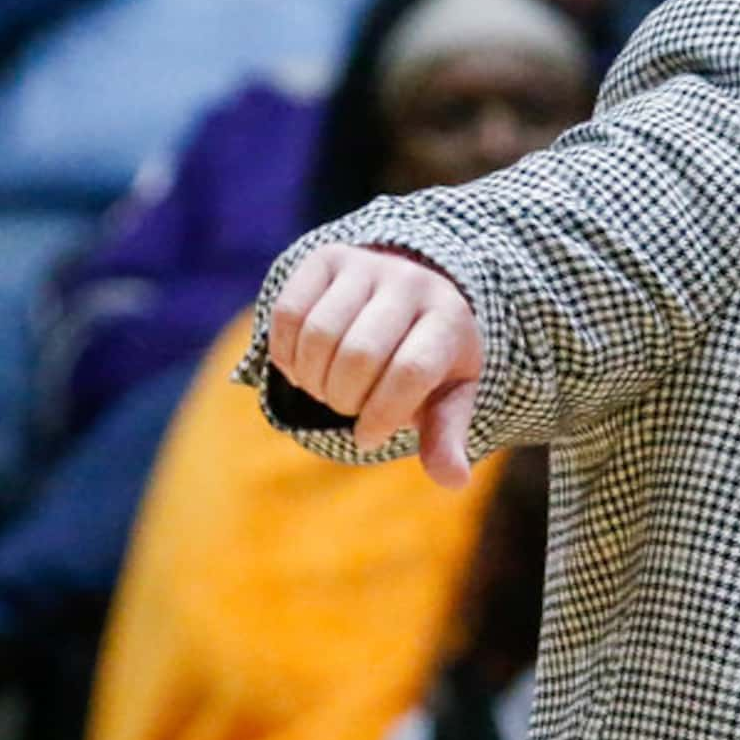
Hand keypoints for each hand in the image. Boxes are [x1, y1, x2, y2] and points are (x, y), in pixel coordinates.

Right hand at [268, 245, 483, 488]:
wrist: (409, 295)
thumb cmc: (429, 358)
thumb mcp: (447, 396)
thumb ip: (445, 436)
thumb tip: (454, 481)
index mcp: (448, 318)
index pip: (411, 371)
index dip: (382, 414)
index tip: (368, 437)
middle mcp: (410, 282)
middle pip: (358, 354)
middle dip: (343, 399)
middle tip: (346, 409)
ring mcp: (366, 265)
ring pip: (318, 334)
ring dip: (313, 380)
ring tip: (327, 391)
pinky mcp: (325, 258)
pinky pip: (288, 313)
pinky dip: (286, 355)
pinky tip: (303, 369)